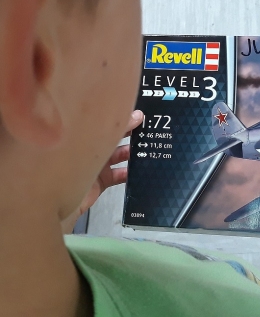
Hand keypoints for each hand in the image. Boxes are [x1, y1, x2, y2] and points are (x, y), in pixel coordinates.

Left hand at [61, 110, 143, 232]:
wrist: (53, 201)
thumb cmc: (67, 164)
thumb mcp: (91, 144)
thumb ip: (115, 130)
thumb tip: (137, 115)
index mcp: (81, 133)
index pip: (104, 121)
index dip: (122, 117)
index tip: (141, 115)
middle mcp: (87, 147)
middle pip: (112, 137)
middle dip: (131, 134)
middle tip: (150, 130)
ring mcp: (94, 165)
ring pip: (118, 155)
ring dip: (132, 153)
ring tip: (148, 149)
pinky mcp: (100, 182)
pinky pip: (118, 175)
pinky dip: (129, 173)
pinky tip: (141, 171)